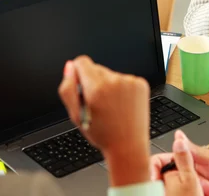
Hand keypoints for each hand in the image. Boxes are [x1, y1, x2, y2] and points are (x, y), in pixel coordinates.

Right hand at [58, 56, 150, 185]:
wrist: (128, 146)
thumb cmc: (101, 134)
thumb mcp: (75, 115)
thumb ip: (68, 88)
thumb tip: (70, 66)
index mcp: (96, 88)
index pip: (82, 62)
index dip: (78, 73)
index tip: (81, 86)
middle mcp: (115, 81)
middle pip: (96, 68)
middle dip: (93, 82)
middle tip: (97, 104)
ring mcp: (130, 82)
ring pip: (111, 74)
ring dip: (108, 86)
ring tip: (111, 107)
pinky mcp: (141, 84)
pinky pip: (125, 79)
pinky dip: (122, 88)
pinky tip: (122, 104)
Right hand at [152, 130, 208, 195]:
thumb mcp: (208, 159)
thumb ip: (192, 149)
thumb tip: (178, 135)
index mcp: (180, 160)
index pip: (158, 162)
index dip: (152, 169)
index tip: (153, 179)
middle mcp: (178, 173)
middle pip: (162, 179)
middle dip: (171, 185)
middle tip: (187, 187)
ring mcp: (181, 187)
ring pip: (169, 191)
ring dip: (180, 193)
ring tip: (201, 191)